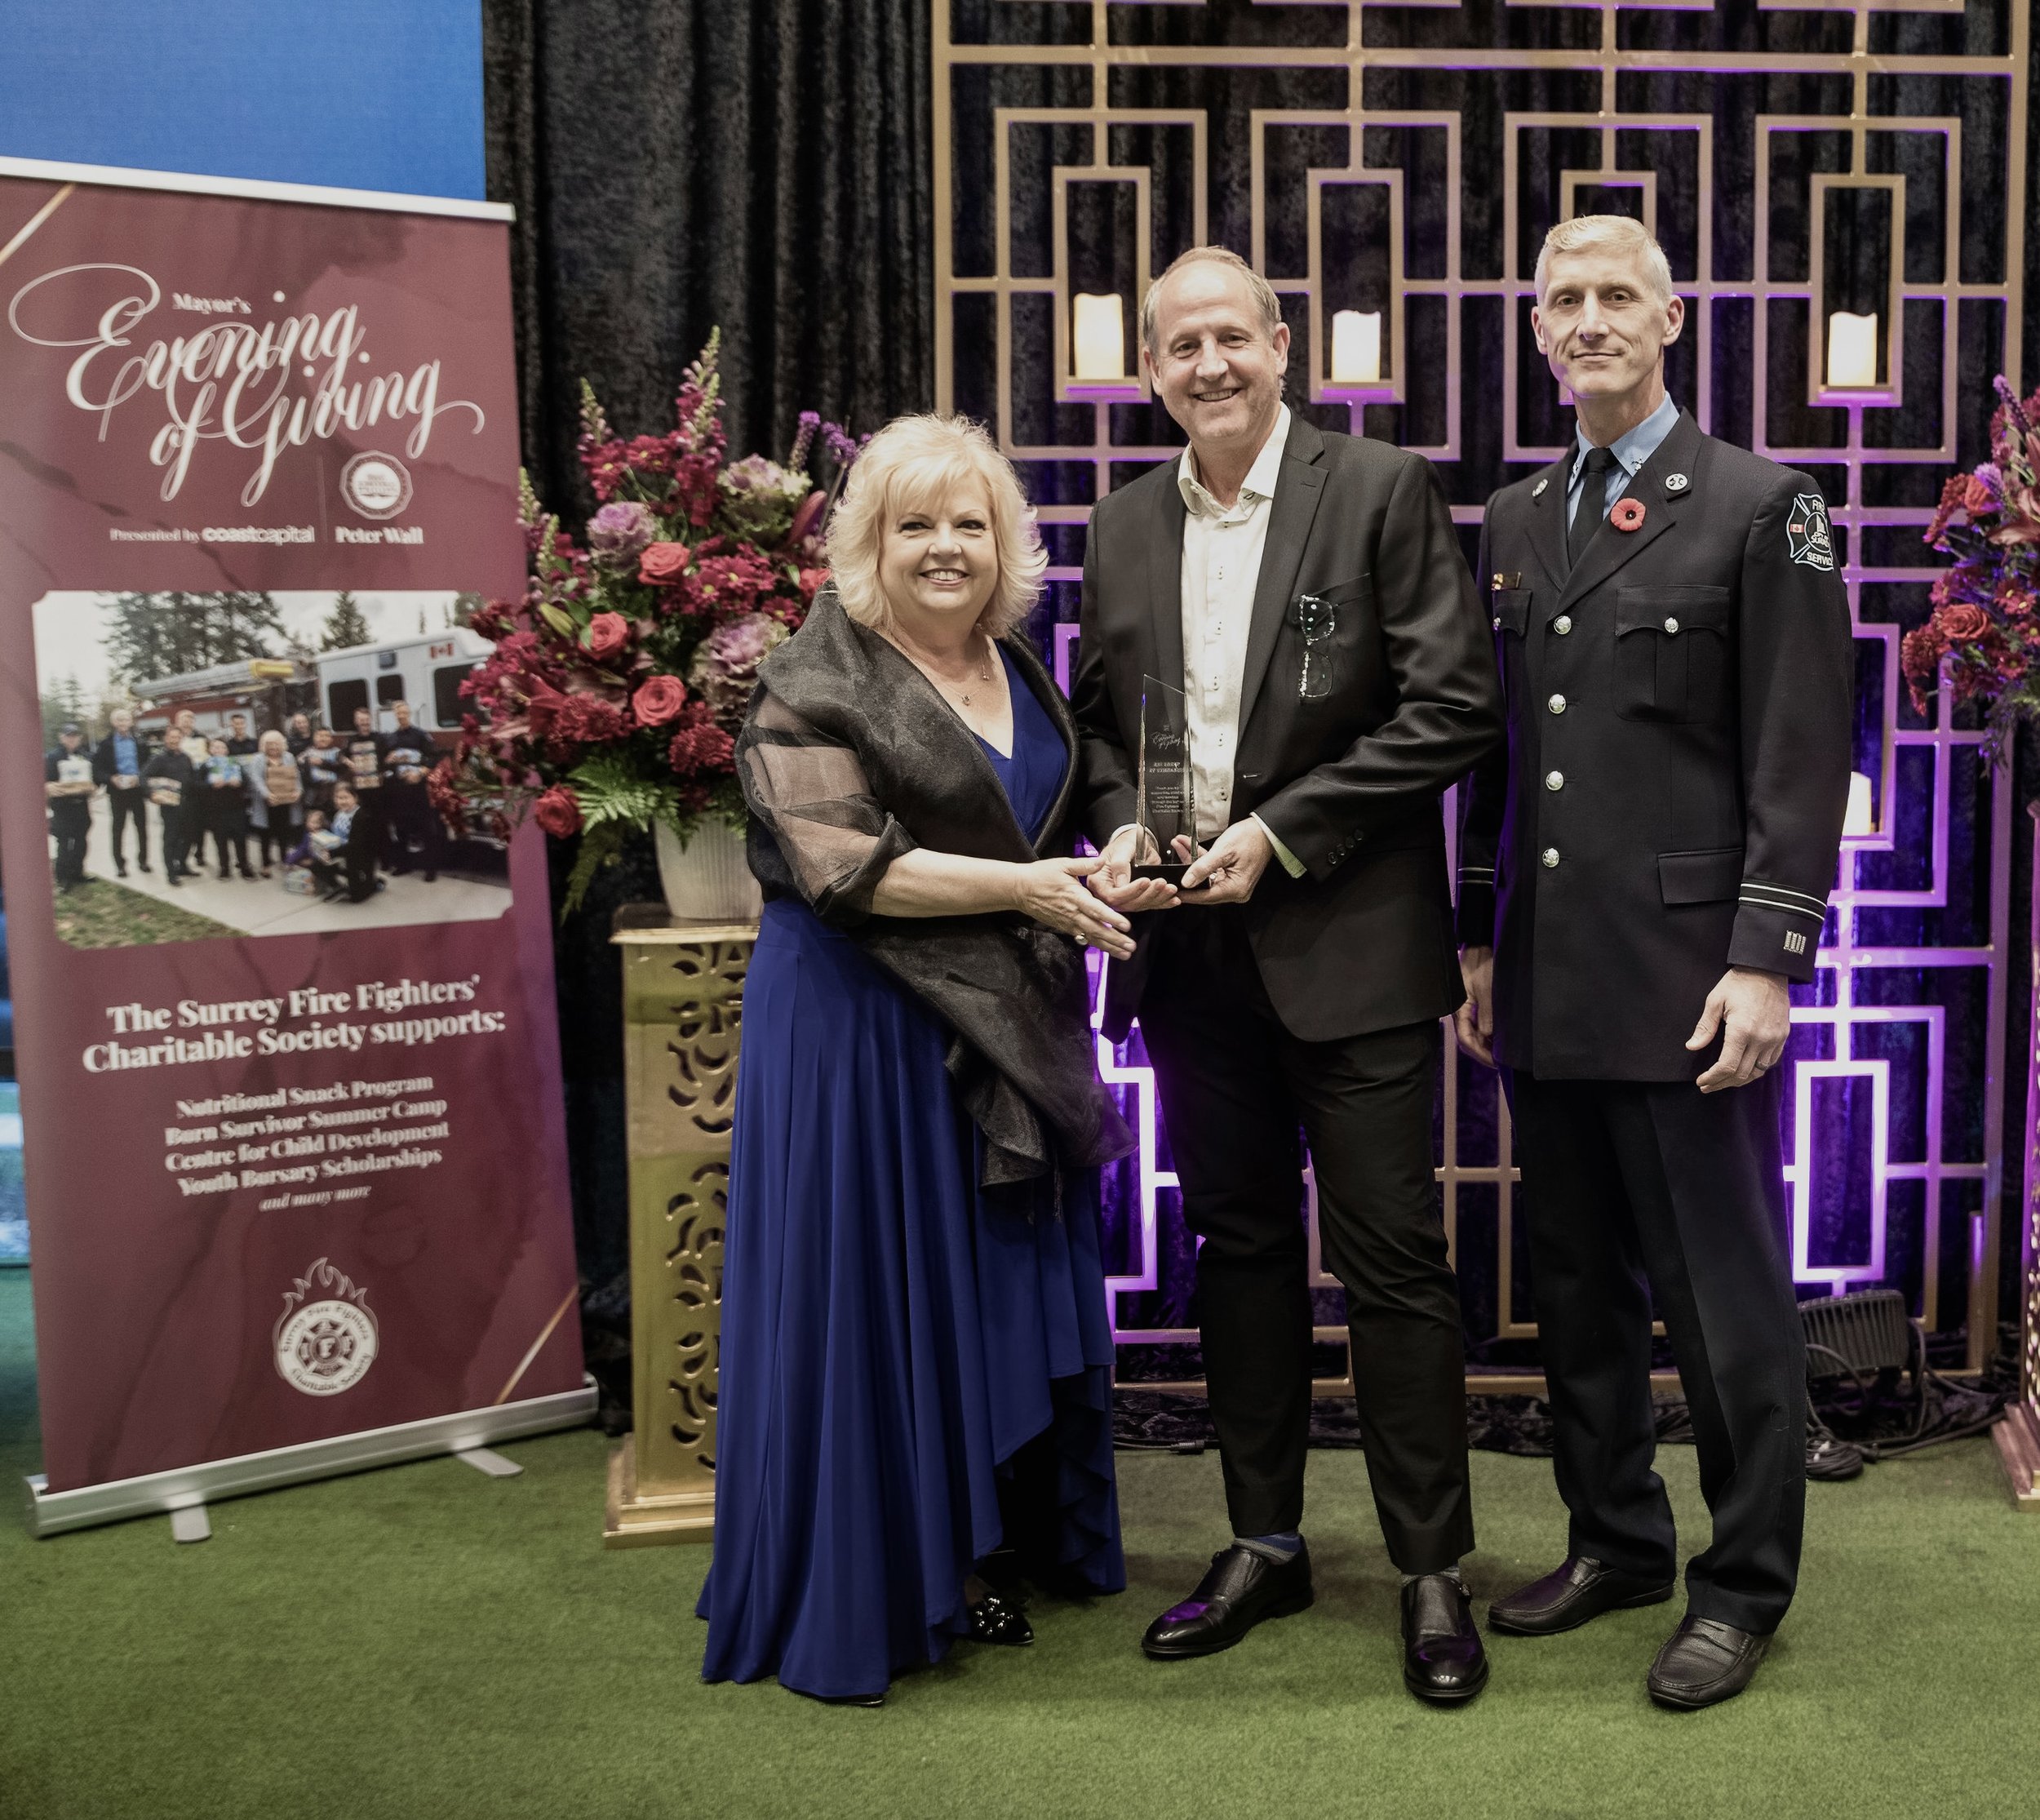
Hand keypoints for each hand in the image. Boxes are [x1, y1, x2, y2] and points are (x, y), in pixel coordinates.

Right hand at [1014, 856, 1135, 958]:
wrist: (1020, 889)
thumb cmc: (1041, 875)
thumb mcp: (1062, 864)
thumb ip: (1084, 864)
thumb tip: (1102, 861)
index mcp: (1075, 896)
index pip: (1096, 910)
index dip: (1112, 919)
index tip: (1126, 926)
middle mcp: (1073, 913)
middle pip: (1097, 929)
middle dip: (1115, 939)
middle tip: (1131, 947)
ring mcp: (1068, 923)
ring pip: (1091, 937)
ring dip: (1109, 946)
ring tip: (1125, 954)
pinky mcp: (1064, 927)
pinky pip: (1083, 938)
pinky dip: (1096, 945)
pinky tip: (1109, 950)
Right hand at [1085, 825, 1179, 913]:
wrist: (1133, 844)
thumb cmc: (1123, 844)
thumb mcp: (1121, 848)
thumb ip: (1119, 864)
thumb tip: (1121, 882)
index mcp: (1099, 882)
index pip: (1113, 895)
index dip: (1130, 891)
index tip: (1145, 881)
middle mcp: (1109, 893)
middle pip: (1128, 903)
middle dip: (1148, 895)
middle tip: (1161, 883)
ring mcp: (1123, 898)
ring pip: (1141, 905)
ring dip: (1158, 898)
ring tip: (1170, 888)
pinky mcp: (1136, 898)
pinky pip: (1149, 904)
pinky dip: (1163, 902)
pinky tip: (1173, 899)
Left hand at [1179, 819, 1272, 904]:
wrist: (1264, 829)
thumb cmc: (1250, 838)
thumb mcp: (1222, 851)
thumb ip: (1202, 867)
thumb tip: (1187, 882)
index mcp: (1235, 889)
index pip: (1205, 896)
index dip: (1187, 893)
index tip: (1172, 890)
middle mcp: (1236, 891)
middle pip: (1204, 887)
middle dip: (1187, 872)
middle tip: (1172, 864)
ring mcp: (1234, 884)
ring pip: (1206, 878)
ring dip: (1192, 863)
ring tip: (1180, 846)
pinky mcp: (1232, 877)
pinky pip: (1213, 872)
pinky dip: (1202, 861)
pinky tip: (1190, 848)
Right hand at [1454, 946, 1495, 1067]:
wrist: (1481, 946)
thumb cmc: (1482, 963)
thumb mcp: (1487, 988)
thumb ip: (1487, 1013)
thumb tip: (1488, 1036)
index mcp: (1458, 1010)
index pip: (1465, 1039)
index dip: (1480, 1053)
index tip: (1496, 1062)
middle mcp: (1461, 1012)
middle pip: (1468, 1040)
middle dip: (1483, 1053)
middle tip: (1500, 1063)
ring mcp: (1467, 1010)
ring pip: (1474, 1035)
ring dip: (1486, 1046)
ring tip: (1502, 1055)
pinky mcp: (1475, 1005)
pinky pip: (1478, 1026)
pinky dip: (1488, 1036)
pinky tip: (1499, 1040)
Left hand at [1687, 966, 1791, 1092]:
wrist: (1768, 970)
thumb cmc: (1738, 983)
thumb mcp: (1715, 1000)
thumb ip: (1705, 1026)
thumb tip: (1692, 1047)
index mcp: (1742, 1030)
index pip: (1727, 1066)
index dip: (1712, 1078)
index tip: (1701, 1081)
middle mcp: (1762, 1038)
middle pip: (1742, 1074)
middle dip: (1721, 1083)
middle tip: (1707, 1086)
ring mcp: (1775, 1039)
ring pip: (1757, 1072)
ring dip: (1739, 1080)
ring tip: (1722, 1082)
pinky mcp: (1783, 1036)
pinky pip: (1770, 1062)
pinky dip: (1755, 1071)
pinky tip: (1742, 1070)